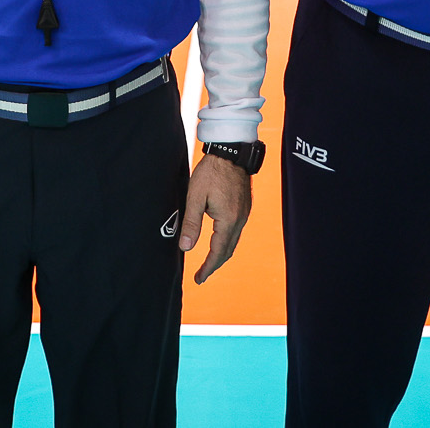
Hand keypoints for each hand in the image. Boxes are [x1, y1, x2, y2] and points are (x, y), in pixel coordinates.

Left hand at [179, 153, 250, 284]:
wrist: (231, 151)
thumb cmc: (211, 171)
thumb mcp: (195, 196)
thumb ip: (191, 223)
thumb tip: (185, 248)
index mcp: (228, 220)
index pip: (218, 252)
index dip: (208, 267)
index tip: (199, 279)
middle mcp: (240, 219)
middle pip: (228, 250)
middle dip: (214, 264)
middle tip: (201, 276)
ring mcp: (244, 213)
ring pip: (233, 241)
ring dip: (221, 254)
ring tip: (209, 262)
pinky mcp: (244, 207)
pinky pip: (236, 231)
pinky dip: (227, 242)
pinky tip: (219, 240)